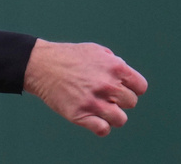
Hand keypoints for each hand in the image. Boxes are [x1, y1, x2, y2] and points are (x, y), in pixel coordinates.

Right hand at [23, 39, 147, 135]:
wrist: (40, 65)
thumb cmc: (67, 56)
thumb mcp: (94, 50)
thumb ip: (114, 62)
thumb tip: (127, 74)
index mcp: (115, 68)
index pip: (140, 87)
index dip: (131, 87)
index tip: (119, 87)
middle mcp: (108, 85)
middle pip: (131, 102)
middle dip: (118, 99)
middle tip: (102, 94)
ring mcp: (94, 101)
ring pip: (120, 119)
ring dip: (112, 115)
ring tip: (99, 108)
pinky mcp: (80, 115)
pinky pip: (103, 130)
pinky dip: (100, 127)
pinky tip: (92, 118)